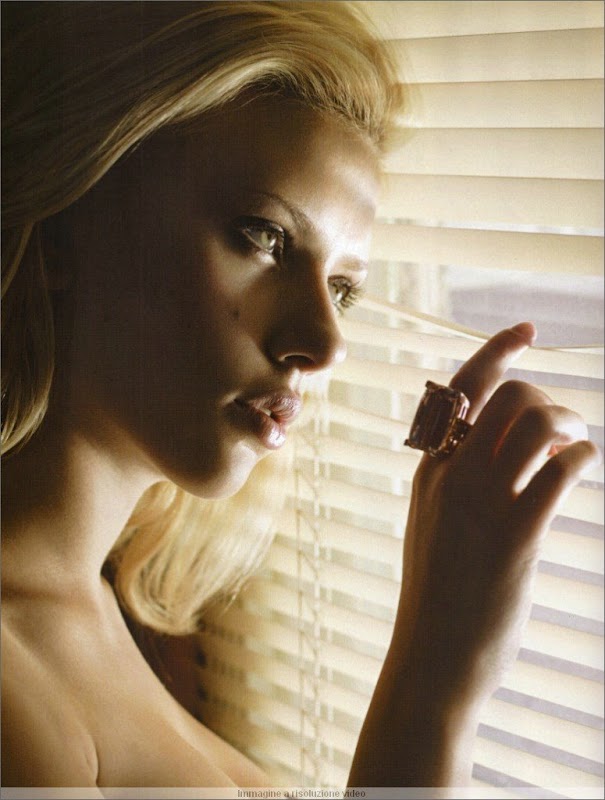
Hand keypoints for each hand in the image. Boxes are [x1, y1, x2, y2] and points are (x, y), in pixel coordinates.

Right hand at [395, 322, 600, 709]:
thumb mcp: (432, 528)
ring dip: (568, 422)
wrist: (430, 662)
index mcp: (427, 473)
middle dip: (546, 397)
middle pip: (505, 396)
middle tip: (562, 429)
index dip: (496, 351)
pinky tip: (581, 466)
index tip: (527, 330)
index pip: (458, 391)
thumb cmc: (437, 599)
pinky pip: (558, 470)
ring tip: (574, 446)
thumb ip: (454, 487)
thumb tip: (505, 456)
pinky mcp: (515, 538)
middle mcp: (449, 478)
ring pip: (531, 422)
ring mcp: (480, 505)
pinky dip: (581, 456)